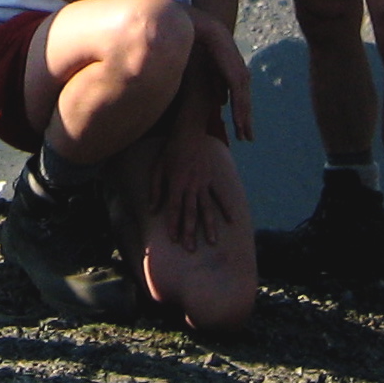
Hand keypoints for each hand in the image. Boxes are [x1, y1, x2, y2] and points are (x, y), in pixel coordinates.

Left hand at [150, 129, 240, 252]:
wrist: (188, 133)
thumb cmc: (170, 152)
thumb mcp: (157, 168)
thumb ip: (155, 190)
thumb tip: (152, 210)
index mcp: (176, 183)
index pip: (174, 208)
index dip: (173, 224)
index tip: (174, 239)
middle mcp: (191, 185)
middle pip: (190, 212)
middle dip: (190, 231)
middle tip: (191, 248)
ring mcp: (203, 183)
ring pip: (207, 207)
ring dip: (209, 225)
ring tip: (212, 241)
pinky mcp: (212, 178)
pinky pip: (220, 195)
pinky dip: (225, 208)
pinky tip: (231, 221)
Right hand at [188, 11, 252, 142]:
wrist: (207, 31)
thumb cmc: (207, 48)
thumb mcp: (213, 73)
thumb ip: (219, 87)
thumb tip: (222, 103)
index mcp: (238, 76)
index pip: (242, 100)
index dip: (242, 115)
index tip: (242, 129)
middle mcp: (243, 77)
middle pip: (246, 105)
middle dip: (246, 122)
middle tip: (248, 139)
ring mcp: (240, 77)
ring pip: (244, 105)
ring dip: (244, 122)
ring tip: (244, 137)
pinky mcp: (235, 75)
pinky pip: (239, 98)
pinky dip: (239, 112)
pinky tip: (239, 123)